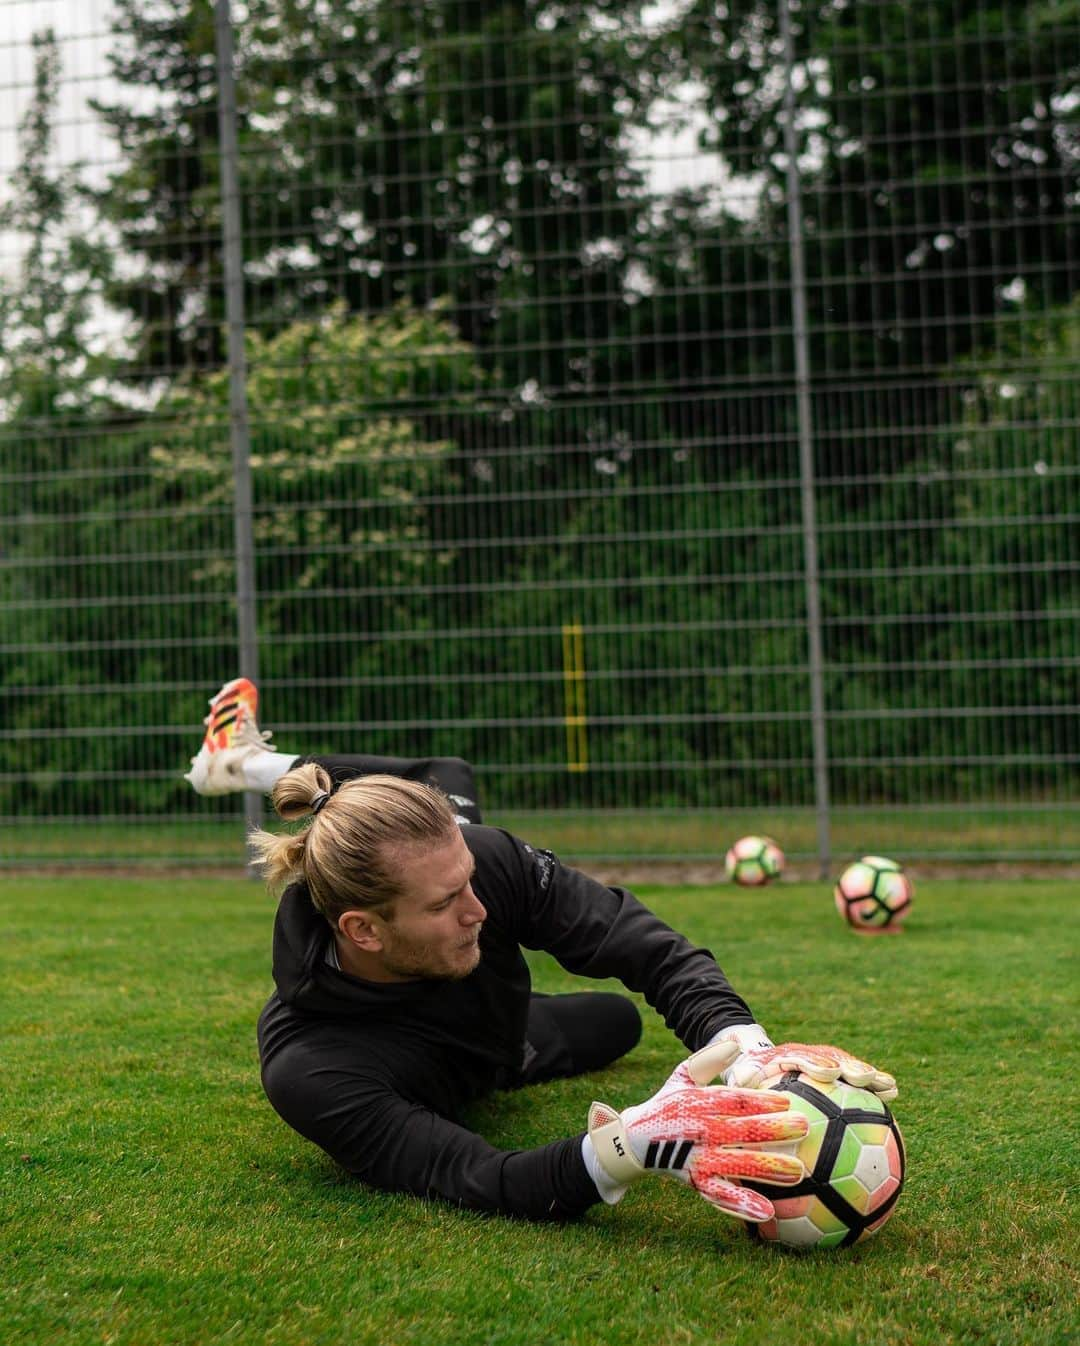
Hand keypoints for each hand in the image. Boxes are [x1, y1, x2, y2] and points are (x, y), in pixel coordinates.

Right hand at [585, 1042, 808, 1221]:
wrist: (634, 1140)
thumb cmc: (669, 1103)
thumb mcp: (682, 1076)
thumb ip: (709, 1060)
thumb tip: (735, 1043)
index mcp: (700, 1103)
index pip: (734, 1101)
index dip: (760, 1100)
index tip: (787, 1099)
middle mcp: (700, 1131)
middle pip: (741, 1132)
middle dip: (774, 1130)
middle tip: (804, 1127)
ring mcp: (699, 1159)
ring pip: (736, 1166)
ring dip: (767, 1169)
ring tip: (797, 1173)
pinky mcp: (696, 1182)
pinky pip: (721, 1196)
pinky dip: (742, 1205)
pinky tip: (767, 1213)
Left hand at [720, 1037, 897, 1102]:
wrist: (758, 1059)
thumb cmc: (749, 1075)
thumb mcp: (741, 1075)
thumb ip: (743, 1079)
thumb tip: (740, 1080)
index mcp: (786, 1056)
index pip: (801, 1057)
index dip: (816, 1065)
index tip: (830, 1073)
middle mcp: (810, 1056)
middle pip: (832, 1059)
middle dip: (849, 1067)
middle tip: (864, 1077)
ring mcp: (827, 1062)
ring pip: (849, 1066)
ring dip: (868, 1075)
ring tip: (888, 1086)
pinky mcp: (838, 1071)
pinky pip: (858, 1077)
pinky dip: (875, 1083)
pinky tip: (893, 1092)